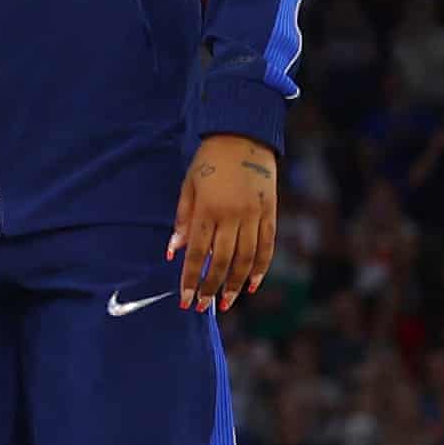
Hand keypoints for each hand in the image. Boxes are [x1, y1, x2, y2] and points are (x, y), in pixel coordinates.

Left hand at [169, 131, 277, 311]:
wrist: (244, 137)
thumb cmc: (208, 162)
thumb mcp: (188, 187)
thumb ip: (182, 220)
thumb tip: (173, 252)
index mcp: (208, 210)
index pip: (197, 254)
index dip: (190, 280)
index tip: (185, 300)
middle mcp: (233, 216)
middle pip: (222, 261)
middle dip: (210, 287)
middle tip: (202, 307)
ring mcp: (255, 216)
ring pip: (247, 259)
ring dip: (235, 284)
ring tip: (225, 303)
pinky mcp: (271, 214)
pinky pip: (267, 247)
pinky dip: (261, 268)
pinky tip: (252, 285)